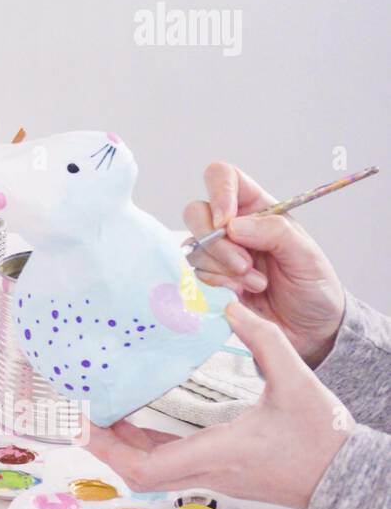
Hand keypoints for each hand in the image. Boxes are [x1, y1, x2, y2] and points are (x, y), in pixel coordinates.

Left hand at [83, 302, 351, 508]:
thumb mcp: (296, 379)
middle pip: (136, 473)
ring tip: (100, 412)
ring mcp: (211, 474)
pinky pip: (167, 464)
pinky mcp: (216, 471)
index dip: (109, 447)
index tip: (86, 422)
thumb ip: (263, 339)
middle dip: (103, 447)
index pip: (147, 466)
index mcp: (218, 452)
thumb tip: (230, 306)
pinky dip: (142, 445)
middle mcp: (208, 469)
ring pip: (149, 471)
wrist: (345, 472)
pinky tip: (133, 422)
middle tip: (81, 415)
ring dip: (120, 445)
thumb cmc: (322, 436)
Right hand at [184, 162, 344, 366]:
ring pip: (194, 247)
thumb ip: (275, 233)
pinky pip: (194, 274)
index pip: (223, 177)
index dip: (218, 192)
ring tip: (255, 284)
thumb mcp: (307, 255)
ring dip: (222, 270)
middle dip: (215, 242)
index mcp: (257, 208)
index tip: (226, 222)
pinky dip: (216, 286)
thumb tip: (233, 225)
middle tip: (244, 265)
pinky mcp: (209, 279)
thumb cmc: (313, 286)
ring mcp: (217, 253)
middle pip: (196, 212)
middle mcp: (231, 226)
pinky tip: (240, 294)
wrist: (309, 330)